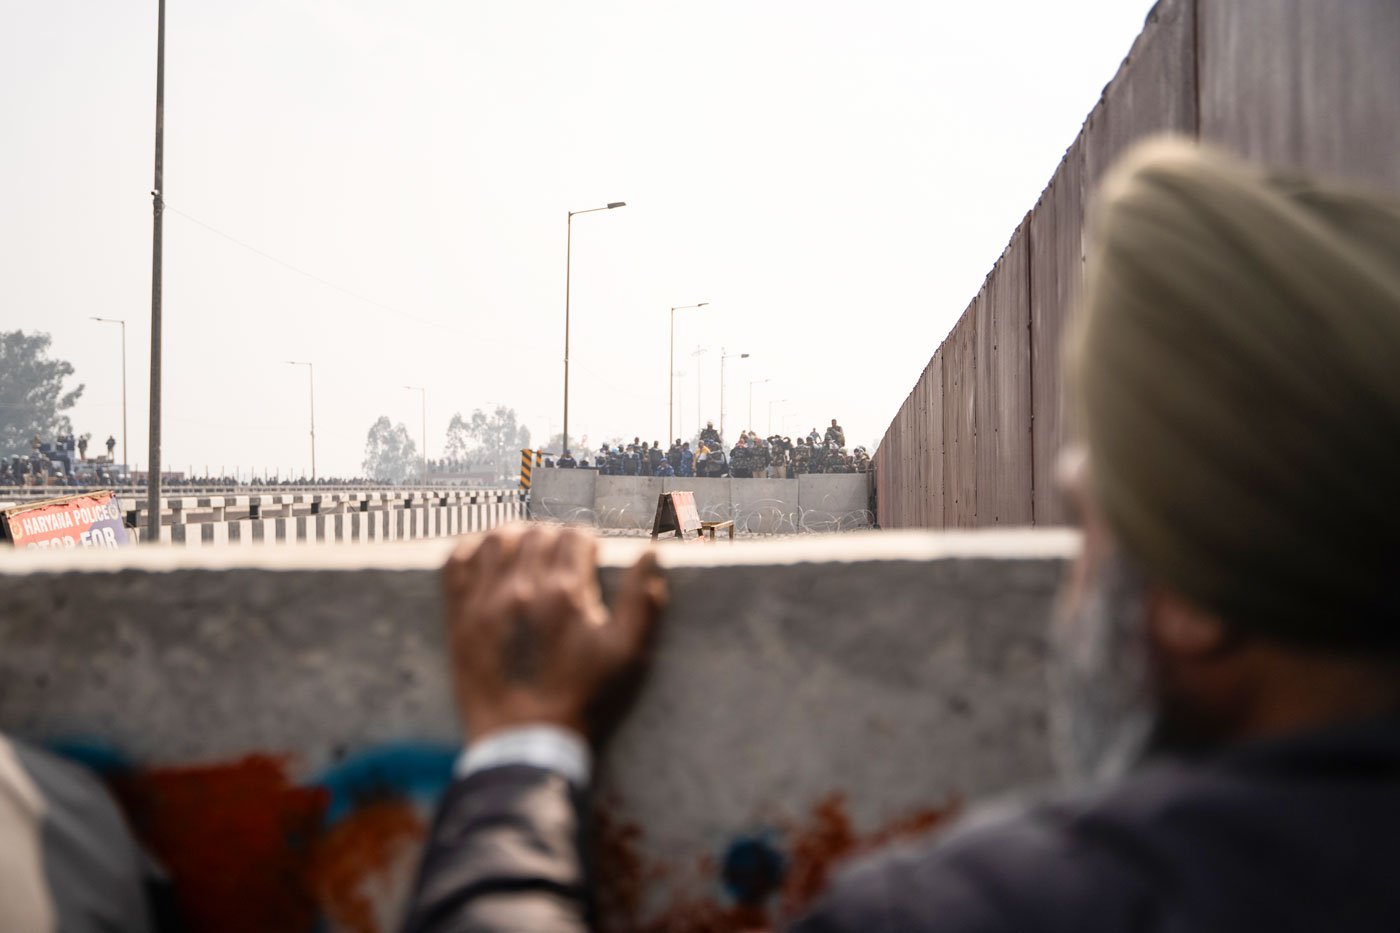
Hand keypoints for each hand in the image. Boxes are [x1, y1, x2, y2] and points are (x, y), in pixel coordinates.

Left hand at [442, 524, 666, 742]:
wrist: (527, 742)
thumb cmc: (584, 699)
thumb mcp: (628, 655)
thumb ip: (643, 600)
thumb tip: (650, 554)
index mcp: (565, 593)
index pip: (576, 537)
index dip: (588, 545)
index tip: (590, 561)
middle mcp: (521, 588)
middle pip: (538, 533)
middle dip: (555, 541)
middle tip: (562, 563)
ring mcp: (484, 601)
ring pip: (496, 539)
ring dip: (515, 539)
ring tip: (526, 555)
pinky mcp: (458, 618)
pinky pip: (455, 562)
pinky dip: (470, 550)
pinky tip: (486, 559)